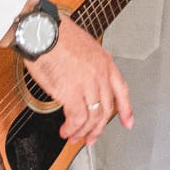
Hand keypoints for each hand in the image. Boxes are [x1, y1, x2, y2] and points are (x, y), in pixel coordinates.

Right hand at [22, 15, 133, 144]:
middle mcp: (100, 74)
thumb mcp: (84, 45)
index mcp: (105, 62)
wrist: (41, 31)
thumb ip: (89, 64)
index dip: (126, 109)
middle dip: (98, 128)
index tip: (128, 122)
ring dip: (83, 131)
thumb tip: (84, 80)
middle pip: (106, 109)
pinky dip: (72, 128)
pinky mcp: (71, 92)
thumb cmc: (55, 34)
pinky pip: (77, 118)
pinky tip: (66, 130)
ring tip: (74, 137)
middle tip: (91, 138)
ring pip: (93, 117)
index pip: (122, 90)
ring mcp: (87, 83)